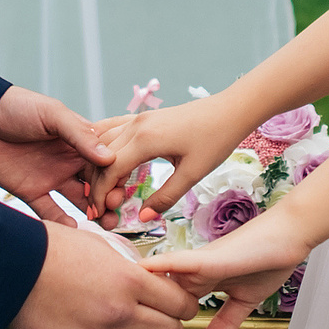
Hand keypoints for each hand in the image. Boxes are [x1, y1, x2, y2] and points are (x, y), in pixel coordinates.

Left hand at [0, 86, 113, 224]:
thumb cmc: (18, 107)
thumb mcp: (53, 115)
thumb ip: (79, 135)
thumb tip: (109, 158)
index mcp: (79, 140)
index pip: (106, 161)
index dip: (116, 175)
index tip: (120, 188)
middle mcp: (69, 160)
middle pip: (98, 184)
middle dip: (110, 198)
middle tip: (114, 209)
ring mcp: (52, 177)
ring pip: (81, 200)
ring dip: (94, 213)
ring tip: (104, 224)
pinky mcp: (32, 191)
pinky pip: (51, 211)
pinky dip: (64, 222)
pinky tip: (74, 229)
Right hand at [9, 222, 201, 328]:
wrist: (10, 265)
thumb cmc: (48, 248)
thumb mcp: (98, 246)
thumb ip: (125, 267)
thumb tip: (143, 279)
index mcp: (130, 279)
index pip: (180, 303)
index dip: (184, 306)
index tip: (178, 306)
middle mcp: (121, 310)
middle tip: (160, 325)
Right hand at [86, 97, 251, 227]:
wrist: (231, 110)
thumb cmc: (215, 140)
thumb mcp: (192, 174)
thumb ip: (165, 197)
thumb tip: (142, 218)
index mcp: (145, 139)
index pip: (109, 170)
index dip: (100, 195)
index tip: (100, 214)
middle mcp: (135, 125)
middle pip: (101, 158)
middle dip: (97, 184)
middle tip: (102, 208)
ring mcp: (138, 118)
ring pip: (104, 143)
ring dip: (100, 168)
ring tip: (107, 191)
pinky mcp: (144, 117)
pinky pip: (114, 131)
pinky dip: (105, 149)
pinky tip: (107, 164)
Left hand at [142, 213, 312, 328]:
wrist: (290, 235)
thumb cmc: (268, 259)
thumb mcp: (244, 302)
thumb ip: (224, 323)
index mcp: (198, 281)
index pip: (167, 310)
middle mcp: (192, 271)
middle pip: (155, 298)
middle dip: (138, 322)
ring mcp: (198, 262)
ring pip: (160, 279)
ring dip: (139, 295)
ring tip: (114, 312)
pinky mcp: (210, 255)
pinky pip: (181, 261)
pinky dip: (161, 267)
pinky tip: (141, 273)